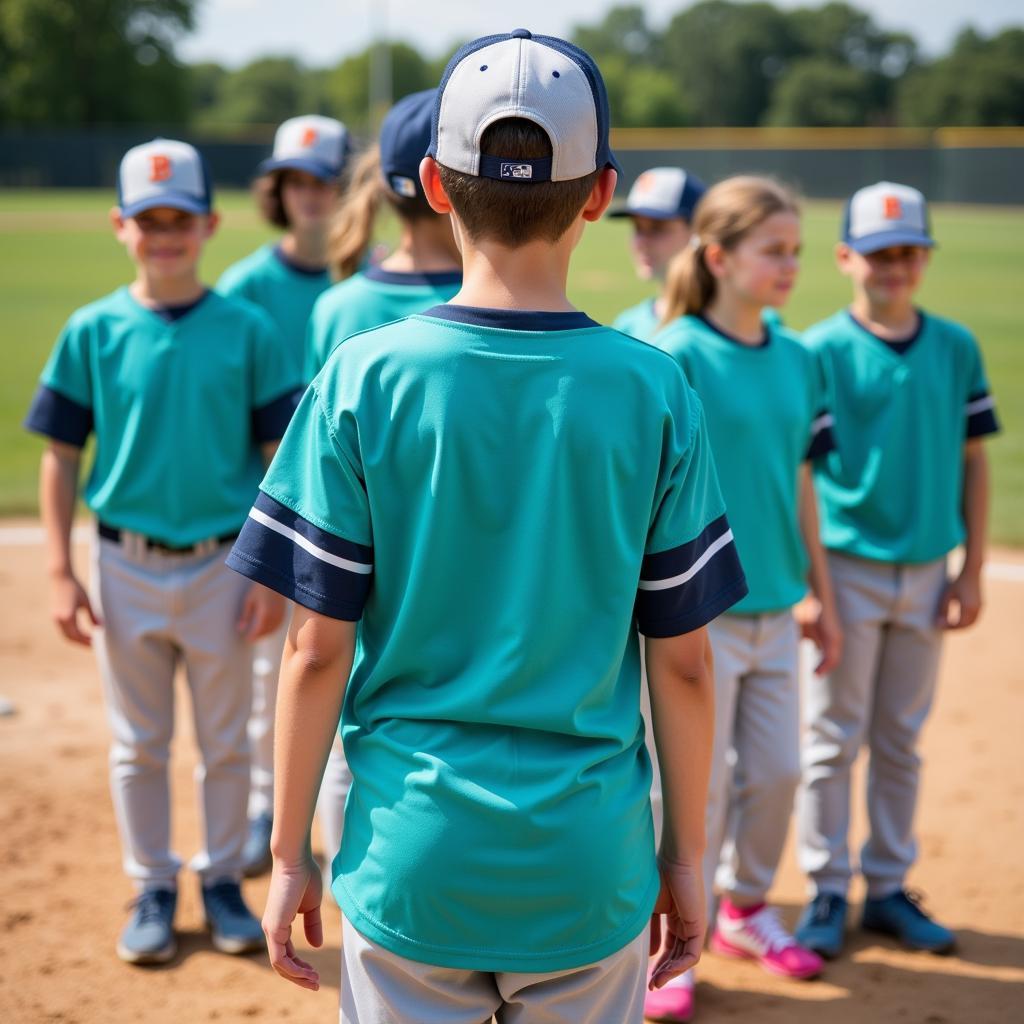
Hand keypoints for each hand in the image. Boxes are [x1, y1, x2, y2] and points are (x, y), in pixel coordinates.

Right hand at [50, 572, 100, 645]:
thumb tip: (100, 627)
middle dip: (81, 643)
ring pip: (65, 635)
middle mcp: (59, 619)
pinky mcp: (54, 616)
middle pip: (70, 638)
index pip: (77, 635)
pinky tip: (81, 634)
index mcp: (68, 616)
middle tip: (94, 646)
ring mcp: (55, 618)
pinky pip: (63, 630)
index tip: (96, 644)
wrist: (60, 579)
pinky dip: (72, 634)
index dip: (86, 641)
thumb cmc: (76, 588)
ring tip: (89, 641)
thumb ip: (93, 615)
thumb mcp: (87, 601)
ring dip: (76, 640)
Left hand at [238, 583, 284, 640]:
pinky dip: (272, 629)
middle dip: (259, 636)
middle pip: (266, 631)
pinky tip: (267, 629)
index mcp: (265, 613)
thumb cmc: (259, 589)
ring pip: (273, 629)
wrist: (274, 580)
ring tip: (258, 635)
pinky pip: (278, 625)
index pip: (258, 631)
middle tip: (251, 638)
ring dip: (265, 634)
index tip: (247, 639)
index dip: (253, 636)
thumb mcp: (249, 601)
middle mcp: (274, 616)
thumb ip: (245, 616)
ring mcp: (280, 615)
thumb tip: (240, 628)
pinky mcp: (284, 613)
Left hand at [263, 851, 323, 990]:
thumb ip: (313, 926)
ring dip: (297, 976)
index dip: (300, 967)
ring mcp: (271, 930)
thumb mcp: (312, 906)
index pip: (286, 954)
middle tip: (315, 983)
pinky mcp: (274, 928)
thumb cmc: (304, 875)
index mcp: (280, 924)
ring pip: (280, 965)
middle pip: (282, 964)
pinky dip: (293, 969)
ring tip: (314, 981)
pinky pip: (280, 958)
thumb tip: (316, 946)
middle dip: (299, 977)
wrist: (295, 859)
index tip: (315, 973)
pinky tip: (306, 973)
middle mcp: (272, 929)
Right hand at [649, 856, 704, 989]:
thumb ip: (652, 930)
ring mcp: (695, 927)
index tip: (647, 975)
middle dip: (664, 972)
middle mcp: (687, 924)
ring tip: (656, 983)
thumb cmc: (659, 876)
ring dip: (670, 972)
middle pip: (677, 956)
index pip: (670, 947)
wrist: (676, 859)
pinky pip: (692, 955)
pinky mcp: (699, 928)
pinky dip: (680, 966)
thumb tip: (652, 954)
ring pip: (685, 959)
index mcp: (676, 918)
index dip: (659, 962)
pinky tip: (666, 972)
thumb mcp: (651, 907)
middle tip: (651, 985)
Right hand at [794, 595, 842, 674]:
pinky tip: (818, 668)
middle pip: (834, 659)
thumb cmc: (810, 608)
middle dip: (824, 669)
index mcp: (831, 637)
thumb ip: (810, 636)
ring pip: (833, 659)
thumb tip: (810, 644)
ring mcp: (835, 637)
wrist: (815, 596)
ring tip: (816, 675)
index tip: (815, 673)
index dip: (824, 665)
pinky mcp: (832, 636)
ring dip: (824, 668)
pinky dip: (825, 663)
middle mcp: (836, 638)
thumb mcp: (808, 626)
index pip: (830, 655)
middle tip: (815, 676)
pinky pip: (830, 654)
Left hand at [935, 570, 981, 629]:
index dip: (949, 627)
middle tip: (943, 627)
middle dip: (955, 629)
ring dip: (961, 626)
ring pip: (972, 623)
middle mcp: (977, 609)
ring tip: (948, 625)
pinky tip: (956, 620)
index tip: (938, 625)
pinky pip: (974, 618)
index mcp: (969, 607)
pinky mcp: (981, 605)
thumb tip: (939, 622)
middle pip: (967, 626)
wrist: (972, 572)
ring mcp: (981, 607)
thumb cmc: (958, 582)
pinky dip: (966, 622)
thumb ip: (943, 609)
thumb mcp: (947, 595)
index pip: (959, 624)